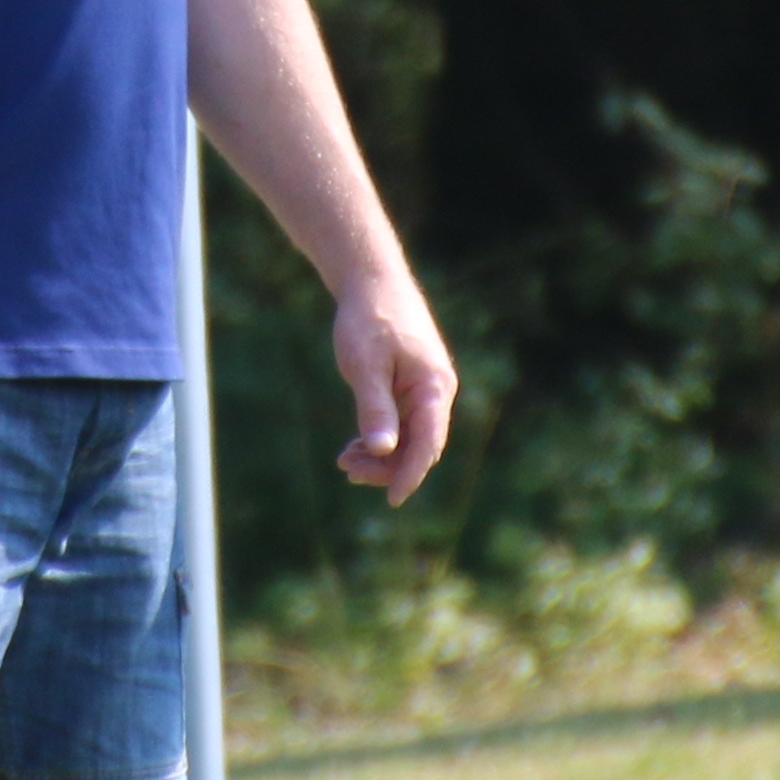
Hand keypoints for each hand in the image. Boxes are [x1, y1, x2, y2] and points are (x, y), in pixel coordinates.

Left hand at [328, 272, 457, 506]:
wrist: (371, 280)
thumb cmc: (369, 319)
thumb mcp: (366, 365)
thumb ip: (376, 408)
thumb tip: (383, 450)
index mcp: (434, 387)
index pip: (429, 443)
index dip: (411, 474)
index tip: (391, 499)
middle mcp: (435, 392)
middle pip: (418, 445)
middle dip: (387, 466)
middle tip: (348, 470)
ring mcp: (422, 390)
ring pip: (407, 437)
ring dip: (380, 455)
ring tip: (344, 461)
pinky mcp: (408, 387)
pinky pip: (399, 424)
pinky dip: (378, 438)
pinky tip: (354, 448)